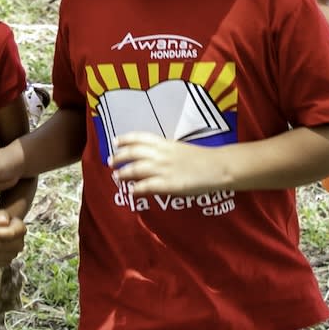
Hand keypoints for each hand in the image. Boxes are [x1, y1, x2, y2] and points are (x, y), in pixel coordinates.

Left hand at [0, 203, 25, 265]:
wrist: (4, 230)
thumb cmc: (2, 221)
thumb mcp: (1, 214)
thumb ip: (2, 216)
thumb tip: (3, 221)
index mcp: (21, 230)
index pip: (10, 234)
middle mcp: (20, 245)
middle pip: (0, 246)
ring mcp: (13, 255)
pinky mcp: (5, 262)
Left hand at [108, 132, 228, 197]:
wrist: (218, 167)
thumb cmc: (203, 159)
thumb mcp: (181, 149)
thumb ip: (166, 151)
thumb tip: (153, 156)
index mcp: (166, 144)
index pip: (140, 137)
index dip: (125, 139)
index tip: (115, 141)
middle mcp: (162, 154)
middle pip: (133, 153)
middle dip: (119, 157)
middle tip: (111, 162)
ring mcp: (164, 169)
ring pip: (136, 169)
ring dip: (124, 173)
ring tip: (117, 177)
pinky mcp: (168, 184)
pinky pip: (147, 186)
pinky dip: (136, 189)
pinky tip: (132, 191)